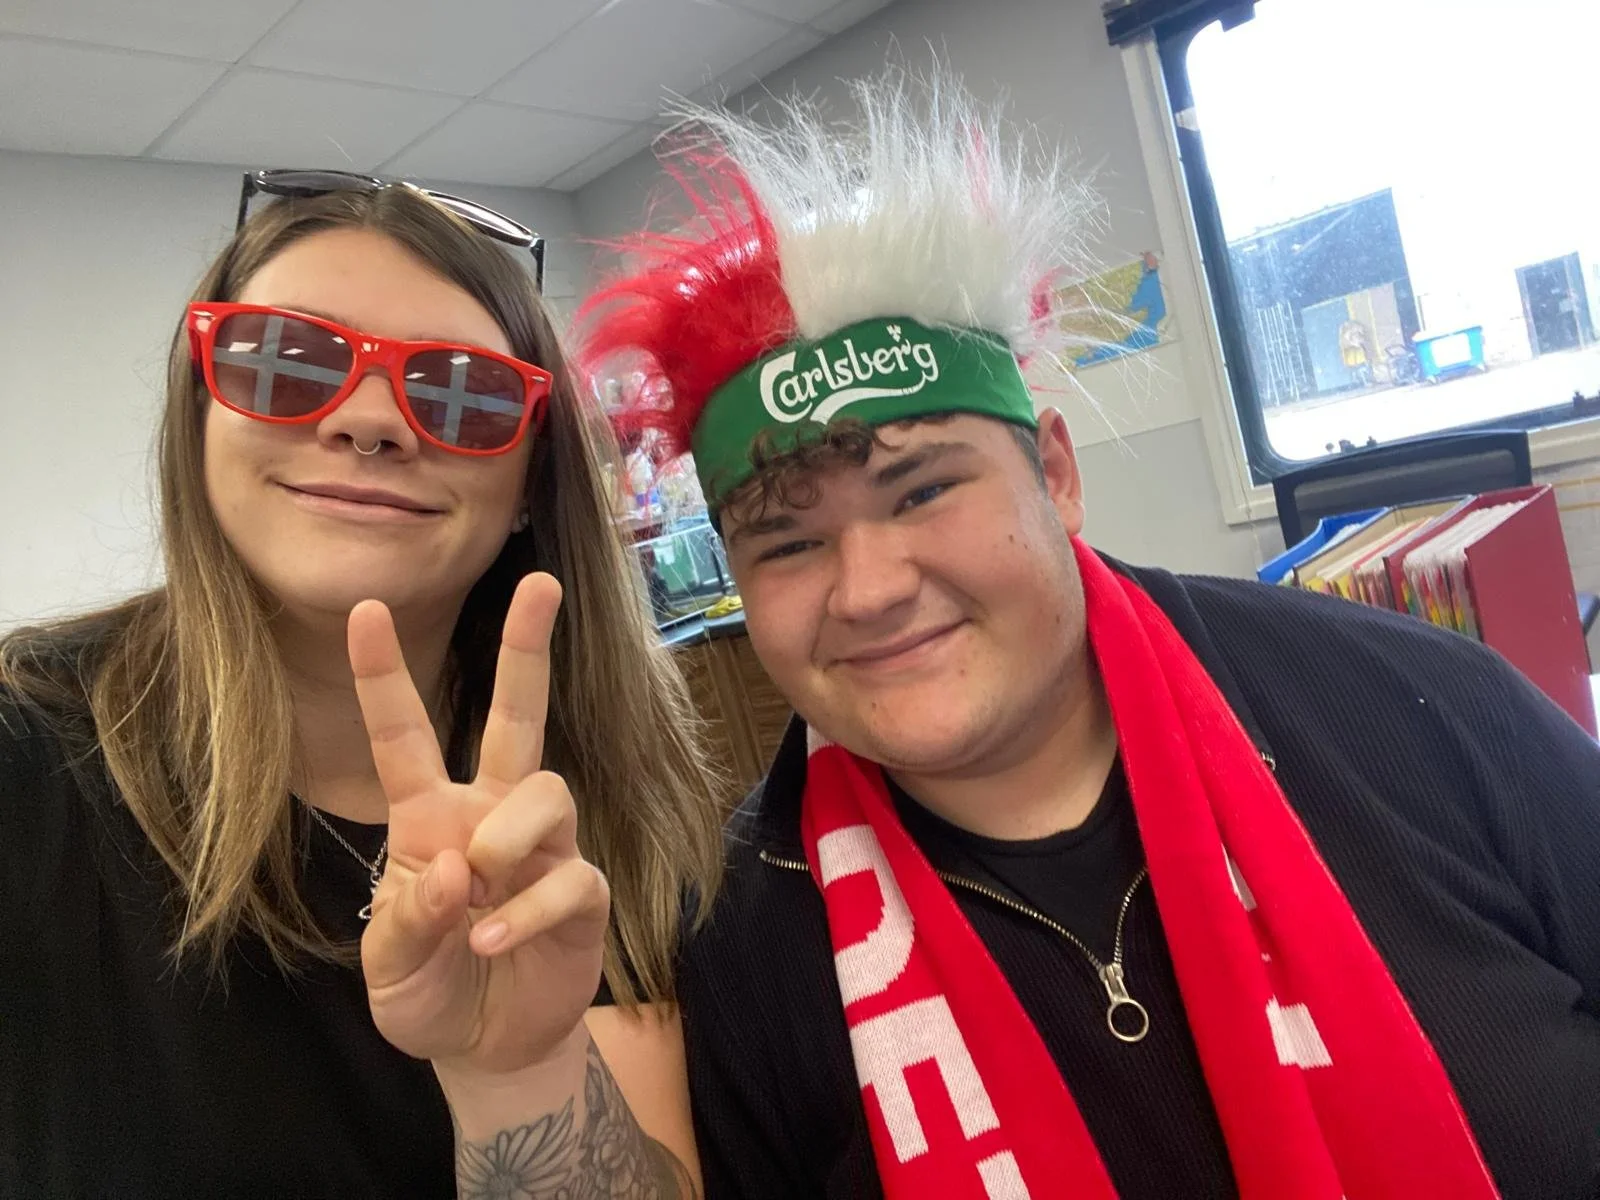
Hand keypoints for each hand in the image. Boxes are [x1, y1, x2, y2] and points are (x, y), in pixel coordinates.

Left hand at [351, 573, 608, 1077]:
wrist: (487, 1049)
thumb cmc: (428, 991)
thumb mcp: (388, 966)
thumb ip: (409, 917)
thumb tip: (459, 866)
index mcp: (430, 818)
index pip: (404, 737)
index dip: (382, 676)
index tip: (366, 610)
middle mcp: (491, 816)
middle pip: (515, 717)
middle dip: (526, 649)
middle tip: (540, 584)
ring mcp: (543, 851)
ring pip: (546, 791)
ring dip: (509, 834)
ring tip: (482, 886)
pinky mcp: (583, 894)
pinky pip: (568, 876)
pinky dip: (528, 910)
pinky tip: (494, 943)